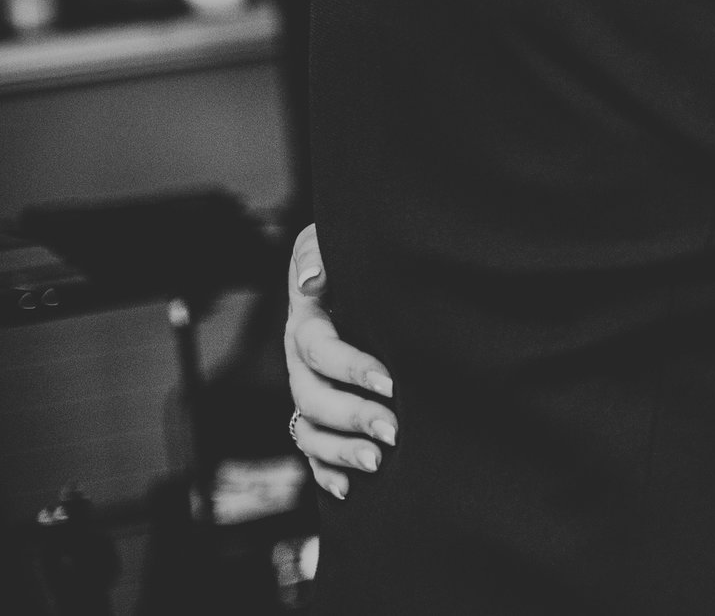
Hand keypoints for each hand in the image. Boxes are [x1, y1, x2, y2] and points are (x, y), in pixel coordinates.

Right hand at [284, 224, 396, 498]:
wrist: (349, 279)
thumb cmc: (345, 261)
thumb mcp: (326, 244)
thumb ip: (317, 256)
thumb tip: (312, 283)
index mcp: (305, 326)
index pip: (321, 350)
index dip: (352, 367)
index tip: (390, 380)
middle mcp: (300, 366)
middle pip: (314, 398)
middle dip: (353, 416)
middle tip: (394, 429)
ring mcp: (307, 395)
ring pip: (310, 431)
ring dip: (340, 450)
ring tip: (377, 462)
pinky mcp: (317, 417)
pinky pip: (312, 453)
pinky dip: (326, 472)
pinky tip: (347, 489)